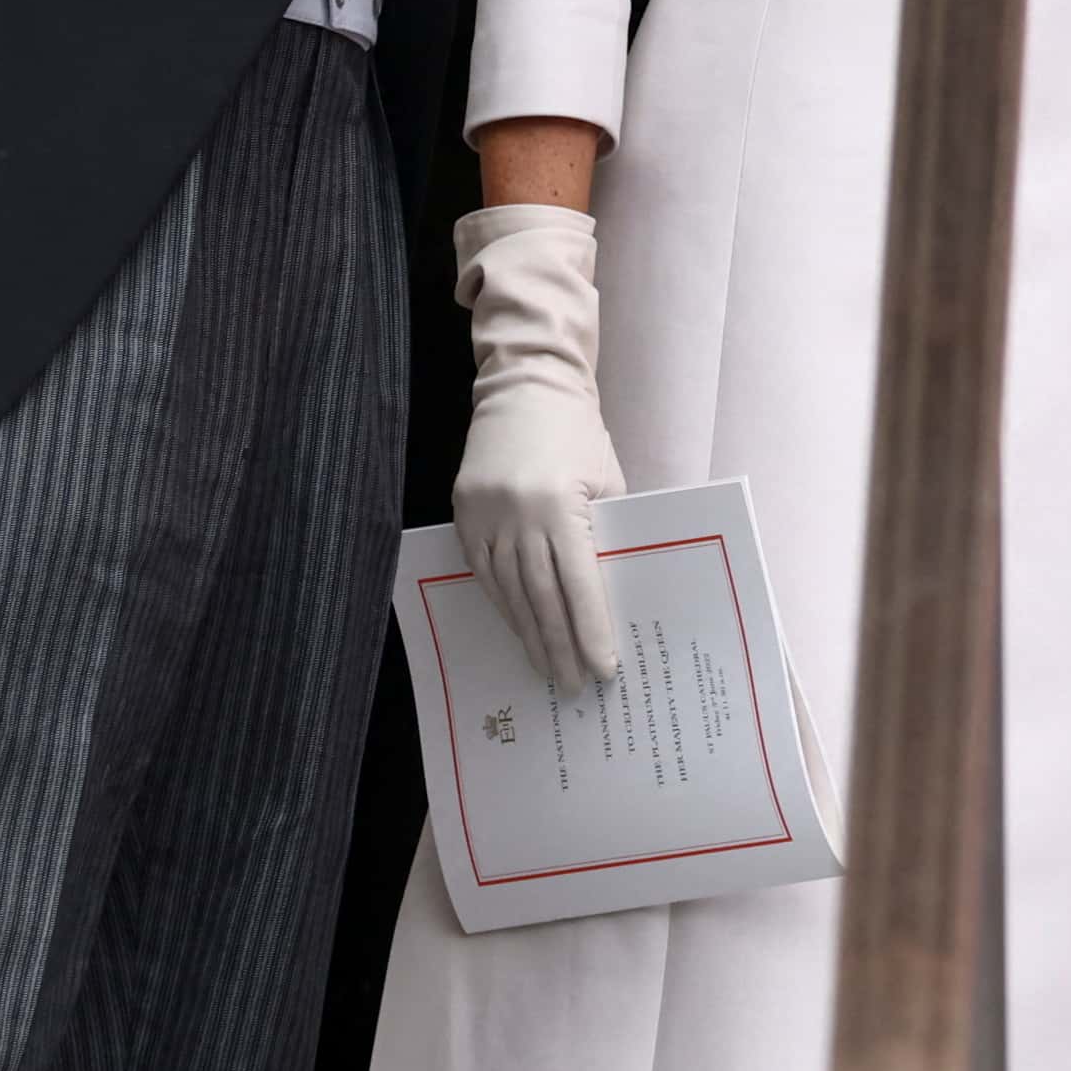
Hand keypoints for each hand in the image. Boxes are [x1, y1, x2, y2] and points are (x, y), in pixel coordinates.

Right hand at [450, 204, 627, 686]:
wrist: (526, 385)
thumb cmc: (579, 434)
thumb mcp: (607, 483)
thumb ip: (604, 535)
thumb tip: (605, 598)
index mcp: (560, 504)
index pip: (578, 583)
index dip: (590, 630)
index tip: (602, 668)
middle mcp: (516, 514)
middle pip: (539, 597)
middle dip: (559, 645)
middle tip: (573, 685)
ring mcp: (483, 515)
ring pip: (506, 591)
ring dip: (528, 634)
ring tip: (547, 668)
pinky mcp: (463, 513)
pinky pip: (482, 572)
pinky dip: (503, 603)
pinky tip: (518, 628)